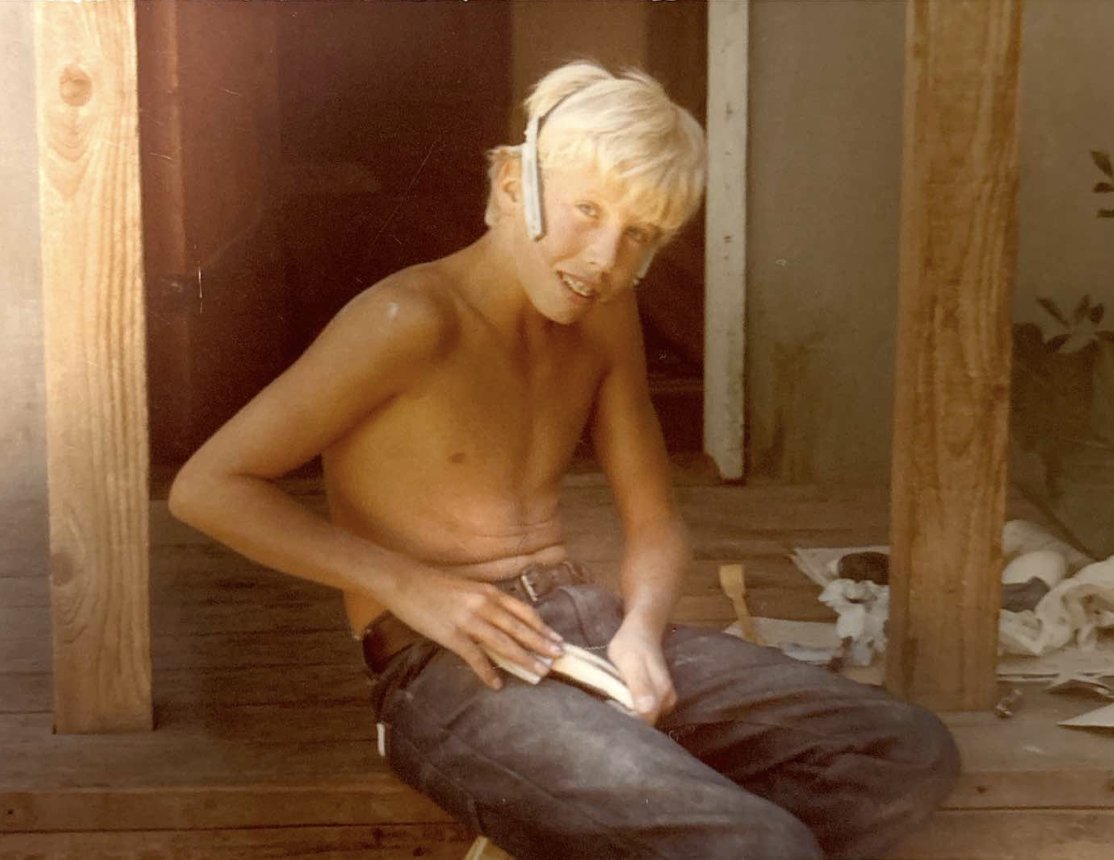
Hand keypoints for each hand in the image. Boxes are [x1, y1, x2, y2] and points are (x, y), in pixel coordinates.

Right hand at [383, 566, 564, 690]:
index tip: (558, 639)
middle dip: (541, 644)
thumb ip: (487, 602)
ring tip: (539, 672)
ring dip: (524, 658)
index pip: (524, 611)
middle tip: (559, 658)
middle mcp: (484, 604)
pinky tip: (497, 684)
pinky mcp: (451, 634)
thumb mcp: (468, 588)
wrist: (404, 581)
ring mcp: (468, 619)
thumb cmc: (435, 585)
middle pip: (519, 627)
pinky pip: (474, 656)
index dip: (542, 627)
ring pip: (503, 642)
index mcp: (489, 591)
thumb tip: (506, 621)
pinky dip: (487, 671)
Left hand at [606, 618, 676, 724]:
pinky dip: (630, 709)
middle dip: (627, 721)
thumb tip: (647, 712)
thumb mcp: (630, 663)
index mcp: (662, 694)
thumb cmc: (632, 644)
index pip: (646, 723)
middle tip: (606, 711)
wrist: (641, 628)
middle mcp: (667, 701)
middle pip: (647, 723)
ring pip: (645, 717)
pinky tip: (618, 703)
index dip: (627, 723)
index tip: (609, 715)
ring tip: (610, 706)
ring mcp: (664, 700)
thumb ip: (640, 686)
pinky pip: (644, 710)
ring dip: (628, 715)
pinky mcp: (657, 697)